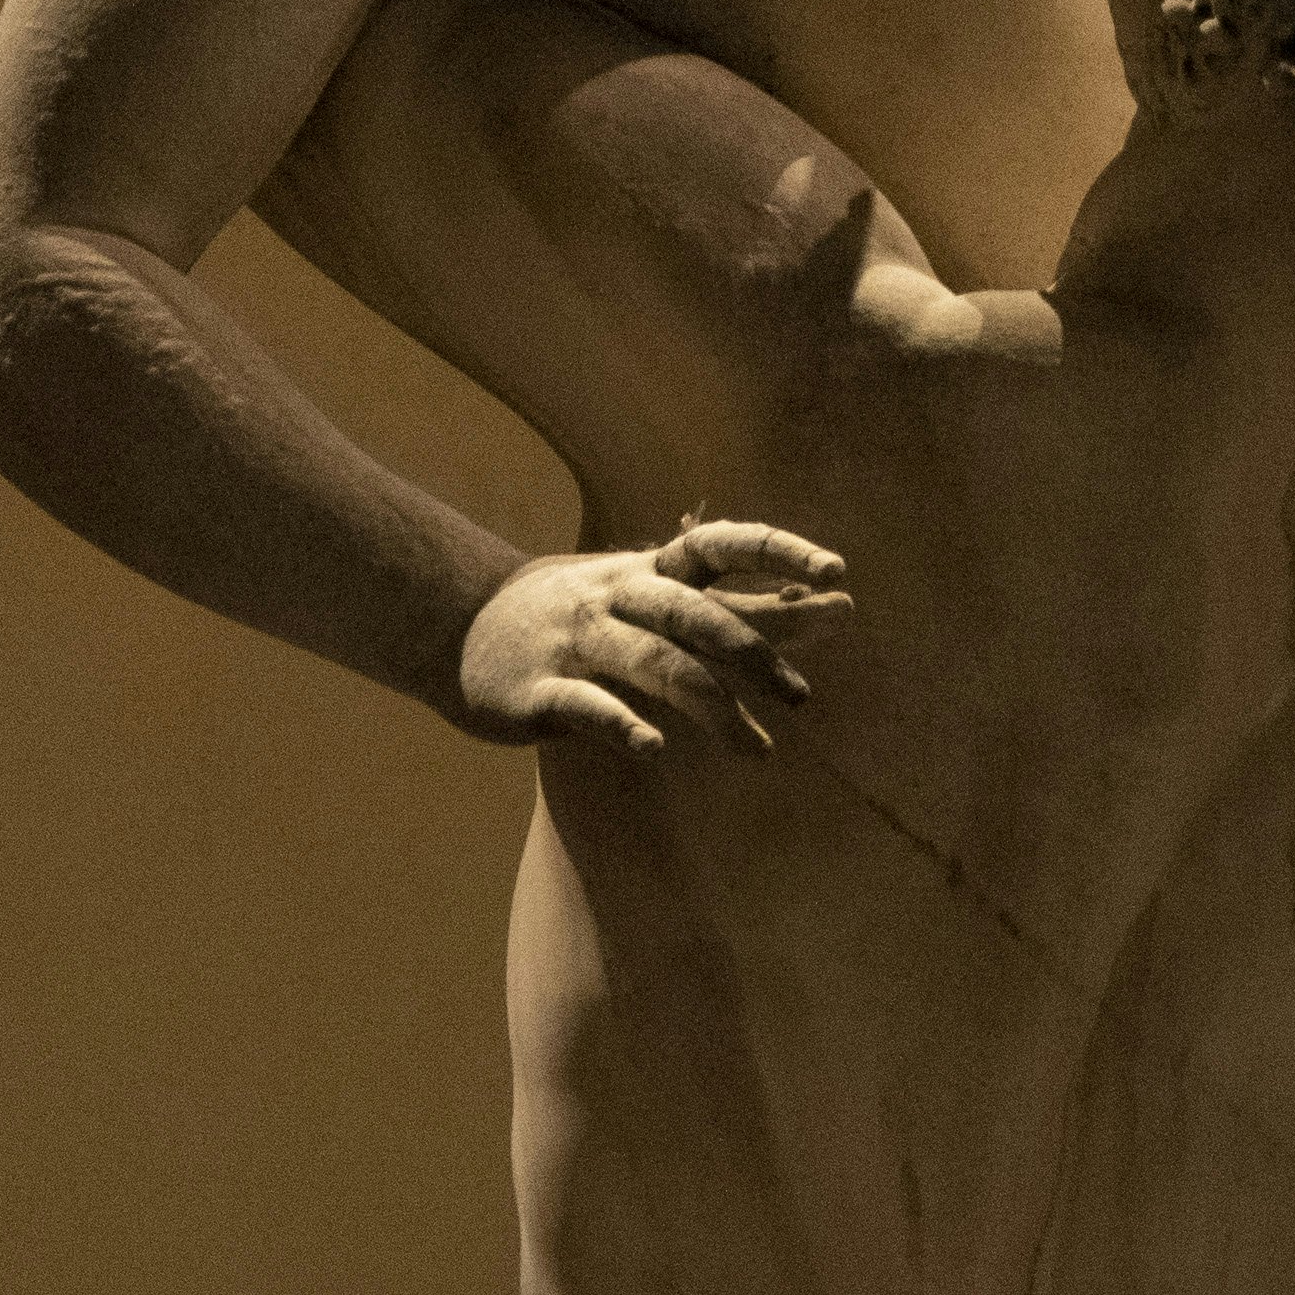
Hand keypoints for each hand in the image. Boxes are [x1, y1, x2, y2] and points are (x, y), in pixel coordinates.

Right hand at [456, 518, 852, 755]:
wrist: (456, 625)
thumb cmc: (578, 614)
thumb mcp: (651, 597)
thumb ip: (732, 607)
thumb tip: (824, 608)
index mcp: (648, 572)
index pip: (722, 545)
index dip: (779, 553)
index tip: (838, 576)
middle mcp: (617, 599)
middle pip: (694, 614)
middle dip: (753, 652)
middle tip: (801, 696)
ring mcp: (576, 642)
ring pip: (653, 663)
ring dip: (712, 705)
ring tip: (758, 749)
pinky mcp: (539, 691)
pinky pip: (587, 705)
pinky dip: (623, 724)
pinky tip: (656, 749)